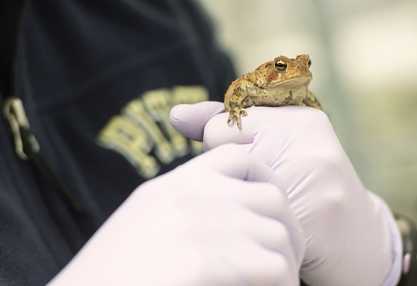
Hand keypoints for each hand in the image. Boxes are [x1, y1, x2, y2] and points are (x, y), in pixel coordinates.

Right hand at [48, 144, 304, 285]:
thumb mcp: (147, 221)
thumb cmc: (114, 274)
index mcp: (173, 185)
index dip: (267, 180)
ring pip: (278, 235)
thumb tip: (236, 212)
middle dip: (288, 229)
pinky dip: (280, 284)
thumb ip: (188, 205)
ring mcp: (194, 226)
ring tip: (278, 283)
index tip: (273, 214)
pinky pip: (272, 268)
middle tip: (287, 260)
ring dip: (286, 263)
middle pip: (271, 196)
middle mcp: (187, 197)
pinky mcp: (201, 262)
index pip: (238, 157)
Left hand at [170, 102, 399, 285]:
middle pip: (228, 158)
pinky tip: (272, 233)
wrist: (361, 239)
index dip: (226, 159)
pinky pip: (258, 221)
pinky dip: (255, 232)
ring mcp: (318, 171)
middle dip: (233, 183)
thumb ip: (224, 128)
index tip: (253, 172)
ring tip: (266, 213)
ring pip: (240, 189)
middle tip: (257, 195)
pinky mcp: (321, 210)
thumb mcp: (274, 150)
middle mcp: (309, 137)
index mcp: (297, 117)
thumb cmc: (304, 189)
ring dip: (242, 209)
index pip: (222, 129)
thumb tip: (174, 114)